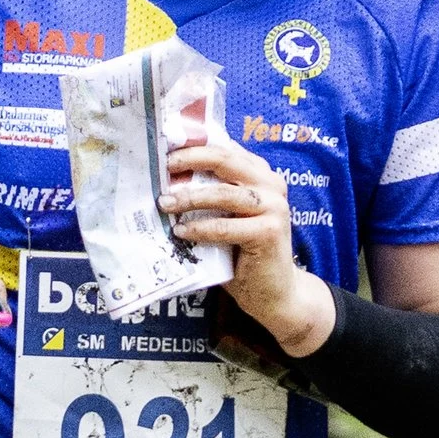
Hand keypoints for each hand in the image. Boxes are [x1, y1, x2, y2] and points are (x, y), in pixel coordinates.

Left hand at [163, 131, 334, 354]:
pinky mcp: (269, 232)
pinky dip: (200, 228)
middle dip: (190, 159)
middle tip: (163, 166)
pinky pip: (225, 226)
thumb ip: (210, 195)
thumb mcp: (226, 217)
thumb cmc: (244, 254)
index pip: (225, 149)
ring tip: (165, 203)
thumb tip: (167, 181)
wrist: (275, 292)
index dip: (194, 145)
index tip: (165, 147)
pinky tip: (181, 231)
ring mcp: (274, 207)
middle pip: (225, 160)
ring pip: (223, 193)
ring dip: (190, 197)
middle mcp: (271, 184)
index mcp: (260, 174)